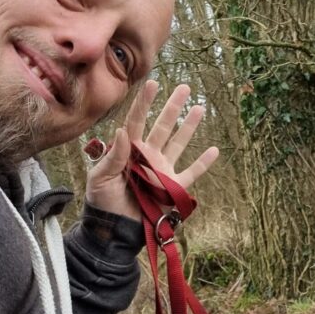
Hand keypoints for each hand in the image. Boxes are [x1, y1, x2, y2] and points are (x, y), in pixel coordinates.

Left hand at [85, 80, 218, 220]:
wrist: (114, 229)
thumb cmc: (102, 202)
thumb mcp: (100, 178)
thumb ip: (113, 156)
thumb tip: (122, 130)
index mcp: (128, 150)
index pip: (137, 121)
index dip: (144, 103)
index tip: (152, 83)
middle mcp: (148, 156)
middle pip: (163, 127)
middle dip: (173, 107)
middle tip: (184, 88)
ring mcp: (161, 171)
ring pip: (178, 144)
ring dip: (189, 127)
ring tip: (200, 108)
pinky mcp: (172, 188)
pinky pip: (190, 174)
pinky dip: (202, 164)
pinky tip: (214, 150)